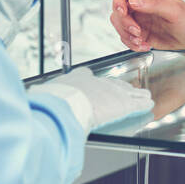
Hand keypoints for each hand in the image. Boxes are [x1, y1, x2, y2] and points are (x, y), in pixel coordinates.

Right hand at [32, 66, 154, 132]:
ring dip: (135, 96)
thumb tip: (35, 94)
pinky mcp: (124, 103)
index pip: (93, 80)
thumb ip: (46, 93)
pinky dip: (144, 103)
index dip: (99, 85)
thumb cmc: (56, 100)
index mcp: (82, 79)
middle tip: (126, 91)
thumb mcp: (50, 92)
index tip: (101, 87)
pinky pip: (138, 102)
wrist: (67, 103)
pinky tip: (149, 104)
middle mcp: (100, 83)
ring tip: (143, 97)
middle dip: (120, 89)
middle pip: (113, 85)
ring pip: (128, 92)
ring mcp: (113, 92)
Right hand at [110, 0, 184, 52]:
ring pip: (120, 26)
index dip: (118, 0)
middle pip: (118, 11)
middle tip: (137, 32)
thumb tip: (133, 2)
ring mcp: (141, 21)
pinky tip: (145, 46)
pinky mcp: (142, 35)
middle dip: (124, 23)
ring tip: (142, 42)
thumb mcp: (175, 10)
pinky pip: (127, 39)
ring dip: (127, 36)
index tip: (122, 12)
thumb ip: (153, 4)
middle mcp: (143, 6)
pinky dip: (132, 45)